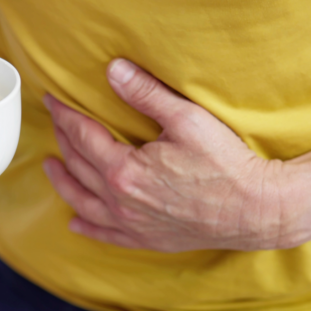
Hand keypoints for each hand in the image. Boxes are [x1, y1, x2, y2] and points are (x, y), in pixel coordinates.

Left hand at [43, 59, 308, 251]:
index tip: (52, 100)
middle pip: (79, 167)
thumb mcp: (187, 119)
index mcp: (124, 171)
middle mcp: (121, 202)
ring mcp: (132, 225)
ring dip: (64, 183)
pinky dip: (86, 228)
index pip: (82, 137)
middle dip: (64, 141)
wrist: (258, 210)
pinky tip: (74, 222)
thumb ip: (146, 94)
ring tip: (51, 167)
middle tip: (56, 122)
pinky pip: (106, 236)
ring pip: (84, 203)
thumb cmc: (227, 164)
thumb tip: (113, 70)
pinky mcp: (147, 240)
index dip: (65, 115)